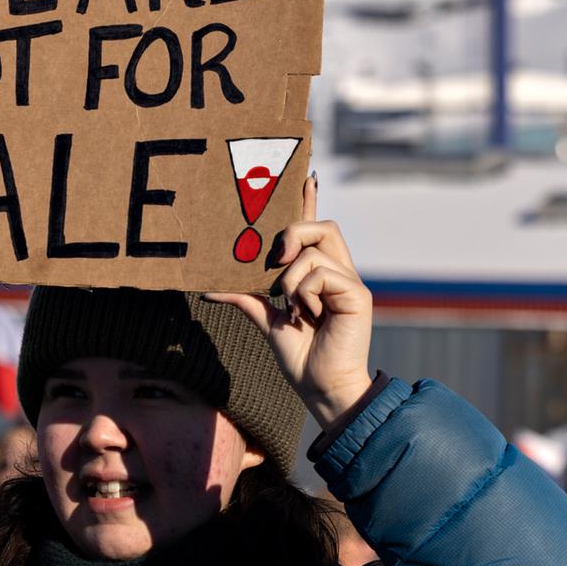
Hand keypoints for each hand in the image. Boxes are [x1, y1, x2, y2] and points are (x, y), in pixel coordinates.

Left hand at [207, 175, 372, 429]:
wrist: (320, 388)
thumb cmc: (300, 357)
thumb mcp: (267, 320)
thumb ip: (246, 297)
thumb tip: (209, 287)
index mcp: (320, 275)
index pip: (316, 229)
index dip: (309, 202)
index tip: (303, 176)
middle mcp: (338, 272)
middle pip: (322, 225)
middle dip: (293, 231)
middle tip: (274, 260)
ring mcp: (350, 282)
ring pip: (316, 248)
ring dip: (290, 278)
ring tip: (290, 306)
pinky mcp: (358, 294)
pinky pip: (321, 272)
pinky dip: (303, 291)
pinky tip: (305, 314)